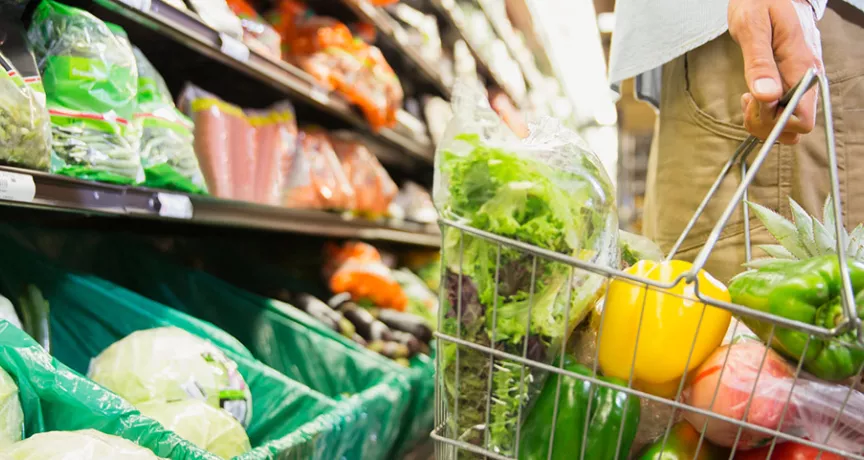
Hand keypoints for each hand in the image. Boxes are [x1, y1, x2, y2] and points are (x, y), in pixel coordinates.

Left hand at [728, 0, 822, 143]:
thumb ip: (759, 62)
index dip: (774, 120)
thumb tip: (766, 96)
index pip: (801, 118)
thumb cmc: (761, 3)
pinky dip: (765, 112)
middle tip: (746, 98)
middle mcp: (808, 79)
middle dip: (765, 123)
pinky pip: (783, 110)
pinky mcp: (793, 82)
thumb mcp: (752, 27)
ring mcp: (802, 81)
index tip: (752, 99)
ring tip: (748, 97)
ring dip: (764, 119)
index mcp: (802, 66)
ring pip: (789, 123)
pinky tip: (753, 95)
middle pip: (795, 127)